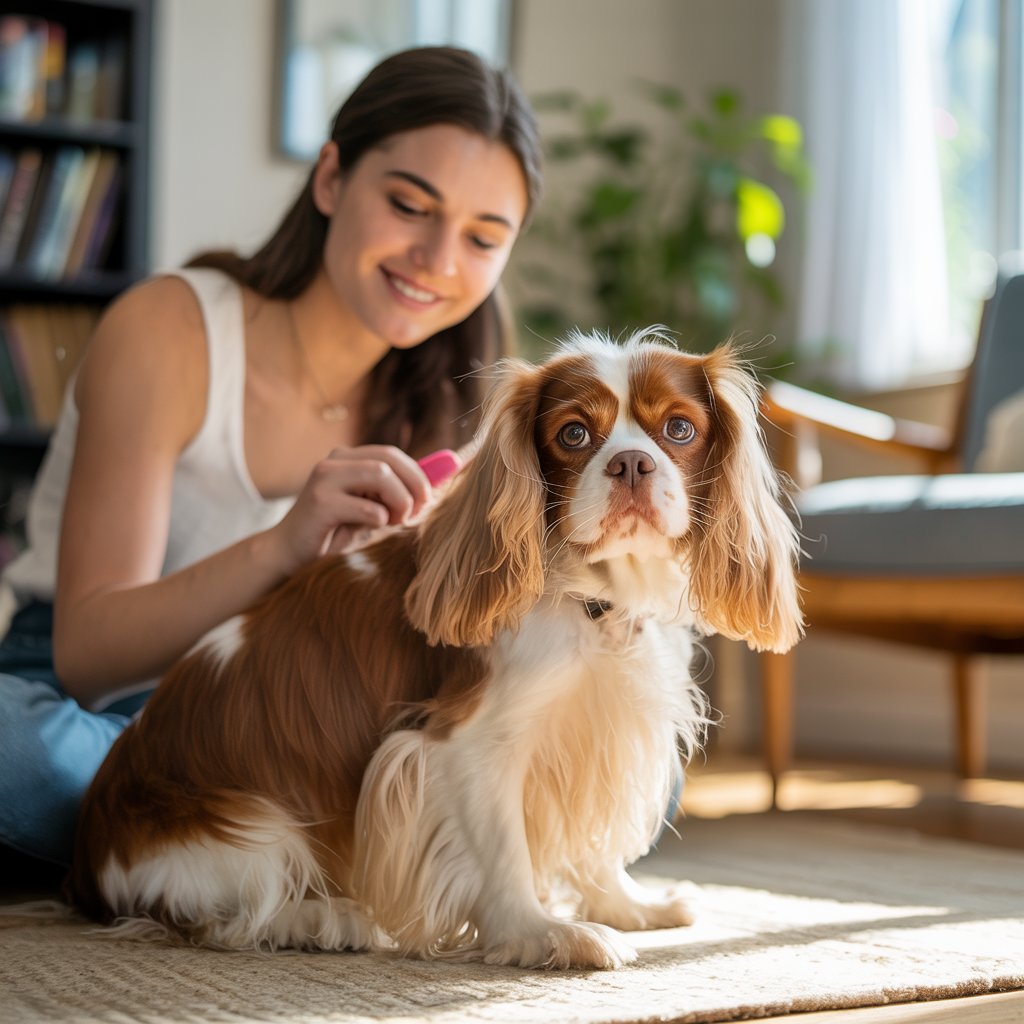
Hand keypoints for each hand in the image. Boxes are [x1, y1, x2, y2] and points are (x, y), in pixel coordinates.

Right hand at [269, 446, 431, 571]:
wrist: (287, 551)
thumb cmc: (333, 531)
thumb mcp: (368, 508)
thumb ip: (394, 494)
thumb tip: (438, 483)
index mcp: (347, 458)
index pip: (392, 454)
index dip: (418, 474)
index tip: (427, 499)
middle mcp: (335, 461)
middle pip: (390, 460)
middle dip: (414, 486)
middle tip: (416, 512)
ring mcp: (326, 479)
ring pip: (382, 477)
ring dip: (399, 502)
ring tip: (394, 521)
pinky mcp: (321, 502)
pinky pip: (368, 507)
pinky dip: (379, 520)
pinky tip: (371, 528)